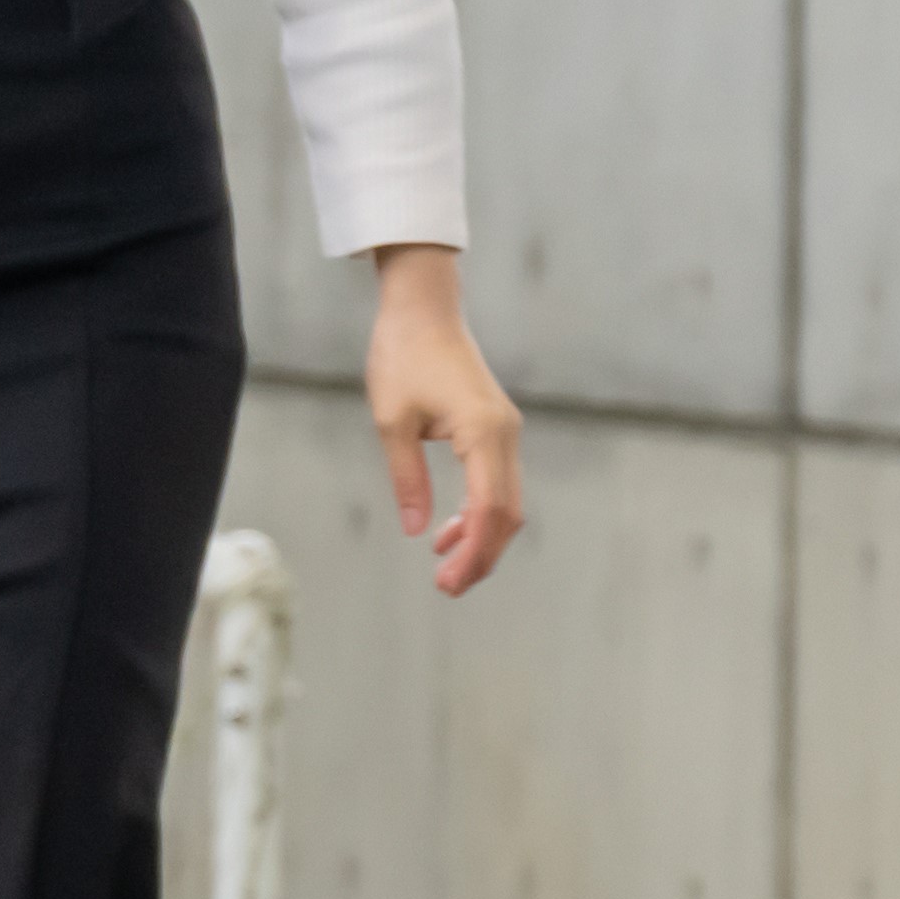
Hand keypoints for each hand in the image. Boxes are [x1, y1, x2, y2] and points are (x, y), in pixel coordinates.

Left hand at [366, 245, 525, 596]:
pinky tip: (446, 531)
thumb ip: (407, 477)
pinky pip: (496, 482)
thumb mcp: (392, 421)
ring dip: (480, 537)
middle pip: (507, 513)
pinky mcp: (494, 429)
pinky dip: (477, 512)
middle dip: (482, 555)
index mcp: (483, 433)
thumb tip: (417, 531)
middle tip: (448, 587)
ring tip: (445, 569)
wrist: (423, 311)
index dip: (474, 552)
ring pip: (506, 501)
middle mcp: (505, 435)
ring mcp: (504, 432)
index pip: (489, 509)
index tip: (448, 582)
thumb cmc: (402, 357)